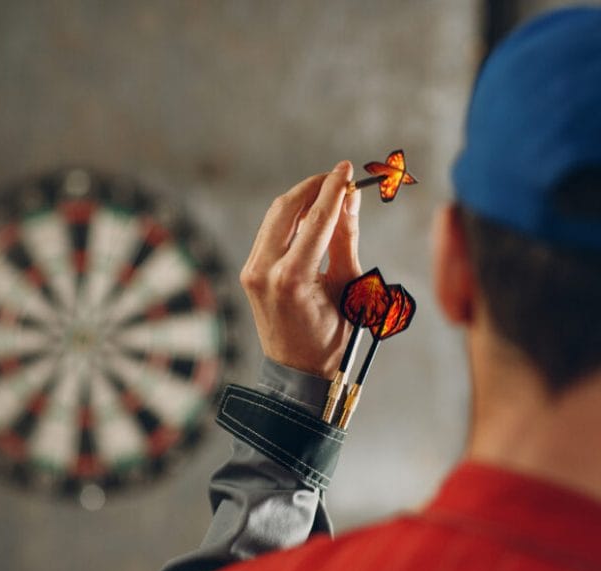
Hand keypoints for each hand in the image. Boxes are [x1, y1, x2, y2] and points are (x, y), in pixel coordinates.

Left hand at [239, 161, 361, 378]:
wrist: (299, 371)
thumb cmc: (333, 336)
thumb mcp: (349, 287)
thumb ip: (346, 238)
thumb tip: (351, 198)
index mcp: (293, 279)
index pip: (316, 220)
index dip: (334, 190)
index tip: (347, 169)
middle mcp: (265, 272)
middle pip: (287, 208)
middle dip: (313, 187)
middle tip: (338, 178)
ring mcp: (252, 271)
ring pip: (276, 217)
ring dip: (302, 199)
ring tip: (329, 193)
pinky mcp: (249, 272)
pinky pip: (270, 232)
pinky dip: (291, 218)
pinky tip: (311, 214)